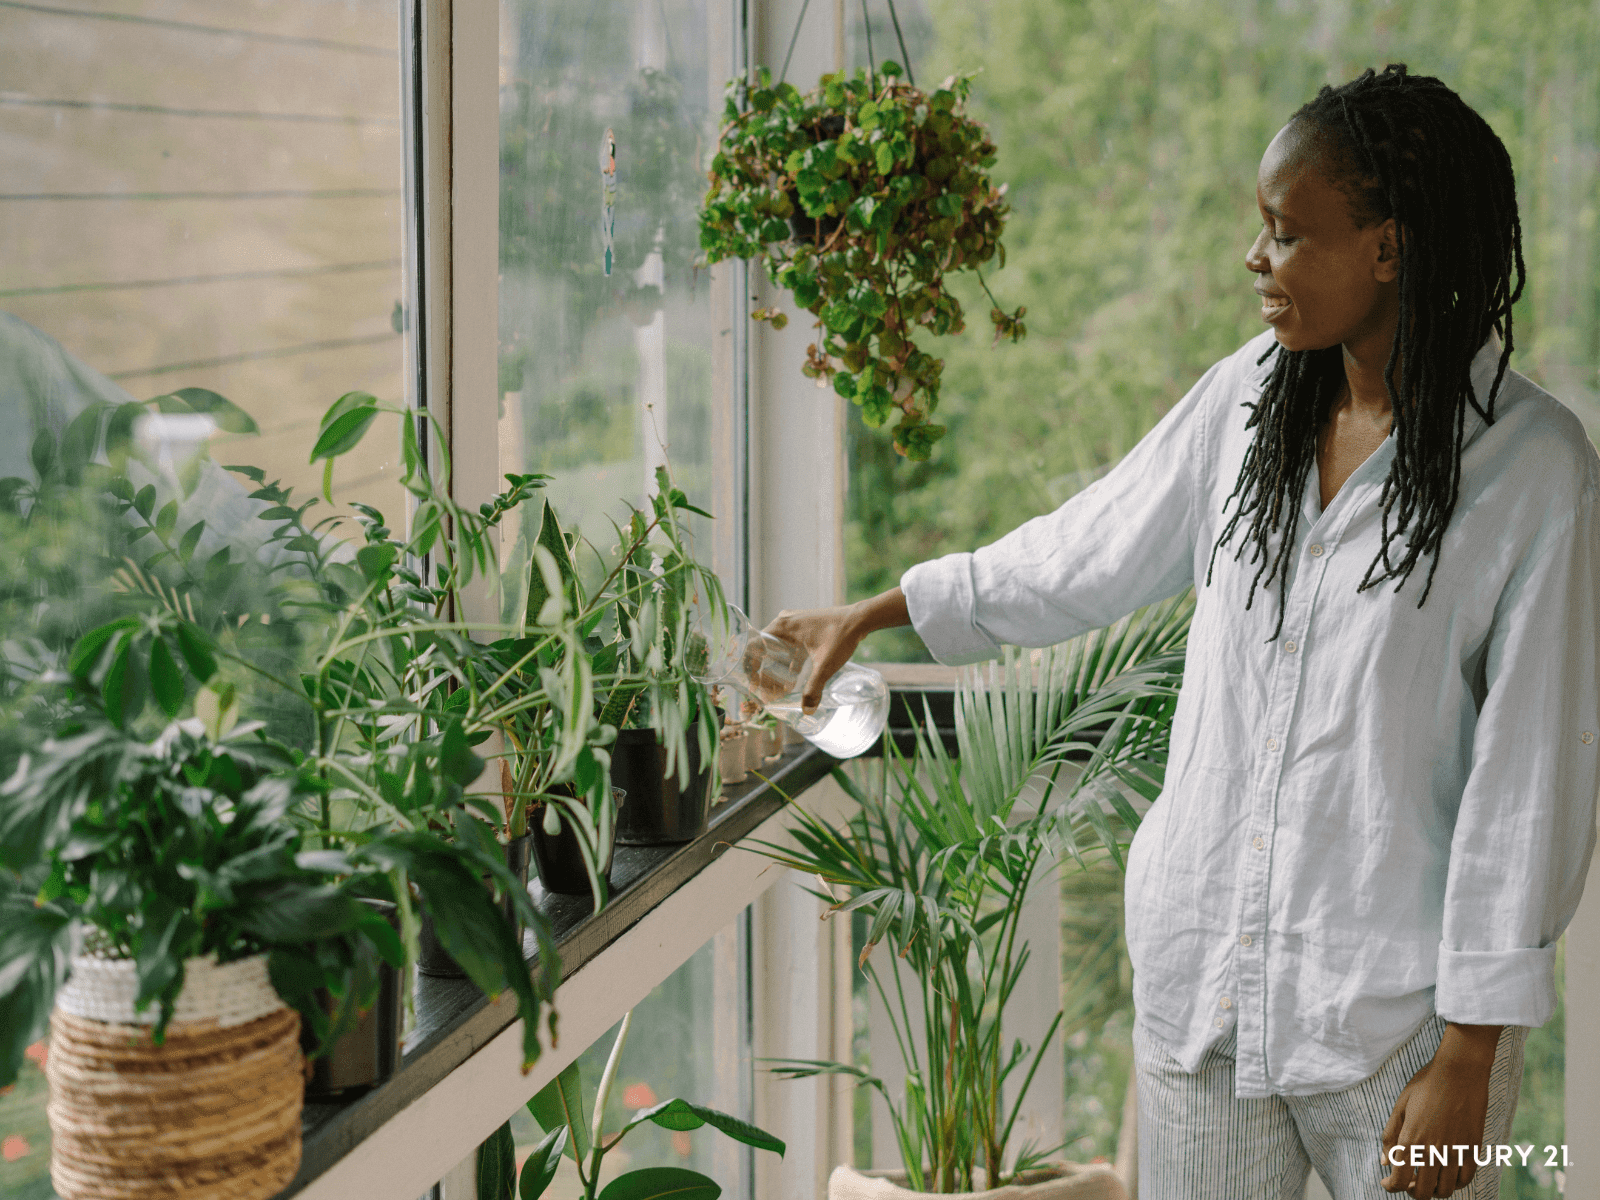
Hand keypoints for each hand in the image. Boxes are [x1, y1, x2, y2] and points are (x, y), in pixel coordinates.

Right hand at [764, 587, 910, 711]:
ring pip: (776, 649)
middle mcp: (784, 622)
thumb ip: (814, 688)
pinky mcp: (804, 628)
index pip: (754, 646)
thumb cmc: (841, 636)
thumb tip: (807, 710)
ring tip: (775, 689)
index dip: (750, 667)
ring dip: (775, 668)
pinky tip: (792, 680)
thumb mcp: (825, 665)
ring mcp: (794, 623)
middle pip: (764, 649)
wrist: (861, 619)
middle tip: (763, 691)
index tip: (752, 684)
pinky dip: (787, 662)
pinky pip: (788, 646)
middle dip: (763, 672)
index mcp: (782, 626)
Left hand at [1380, 1023, 1501, 1196]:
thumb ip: (1390, 1135)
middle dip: (1410, 1190)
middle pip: (1422, 1192)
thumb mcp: (1401, 1105)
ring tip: (1426, 1178)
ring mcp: (1456, 1152)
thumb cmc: (1426, 1084)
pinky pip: (1465, 1179)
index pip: (1399, 1180)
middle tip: (1407, 1180)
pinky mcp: (1473, 1149)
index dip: (1391, 1186)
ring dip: (1433, 1190)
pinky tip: (1446, 1173)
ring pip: (1445, 1190)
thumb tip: (1384, 1162)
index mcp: (1411, 1139)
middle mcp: (1433, 1151)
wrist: (1460, 1071)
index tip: (1388, 1182)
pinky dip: (1454, 1183)